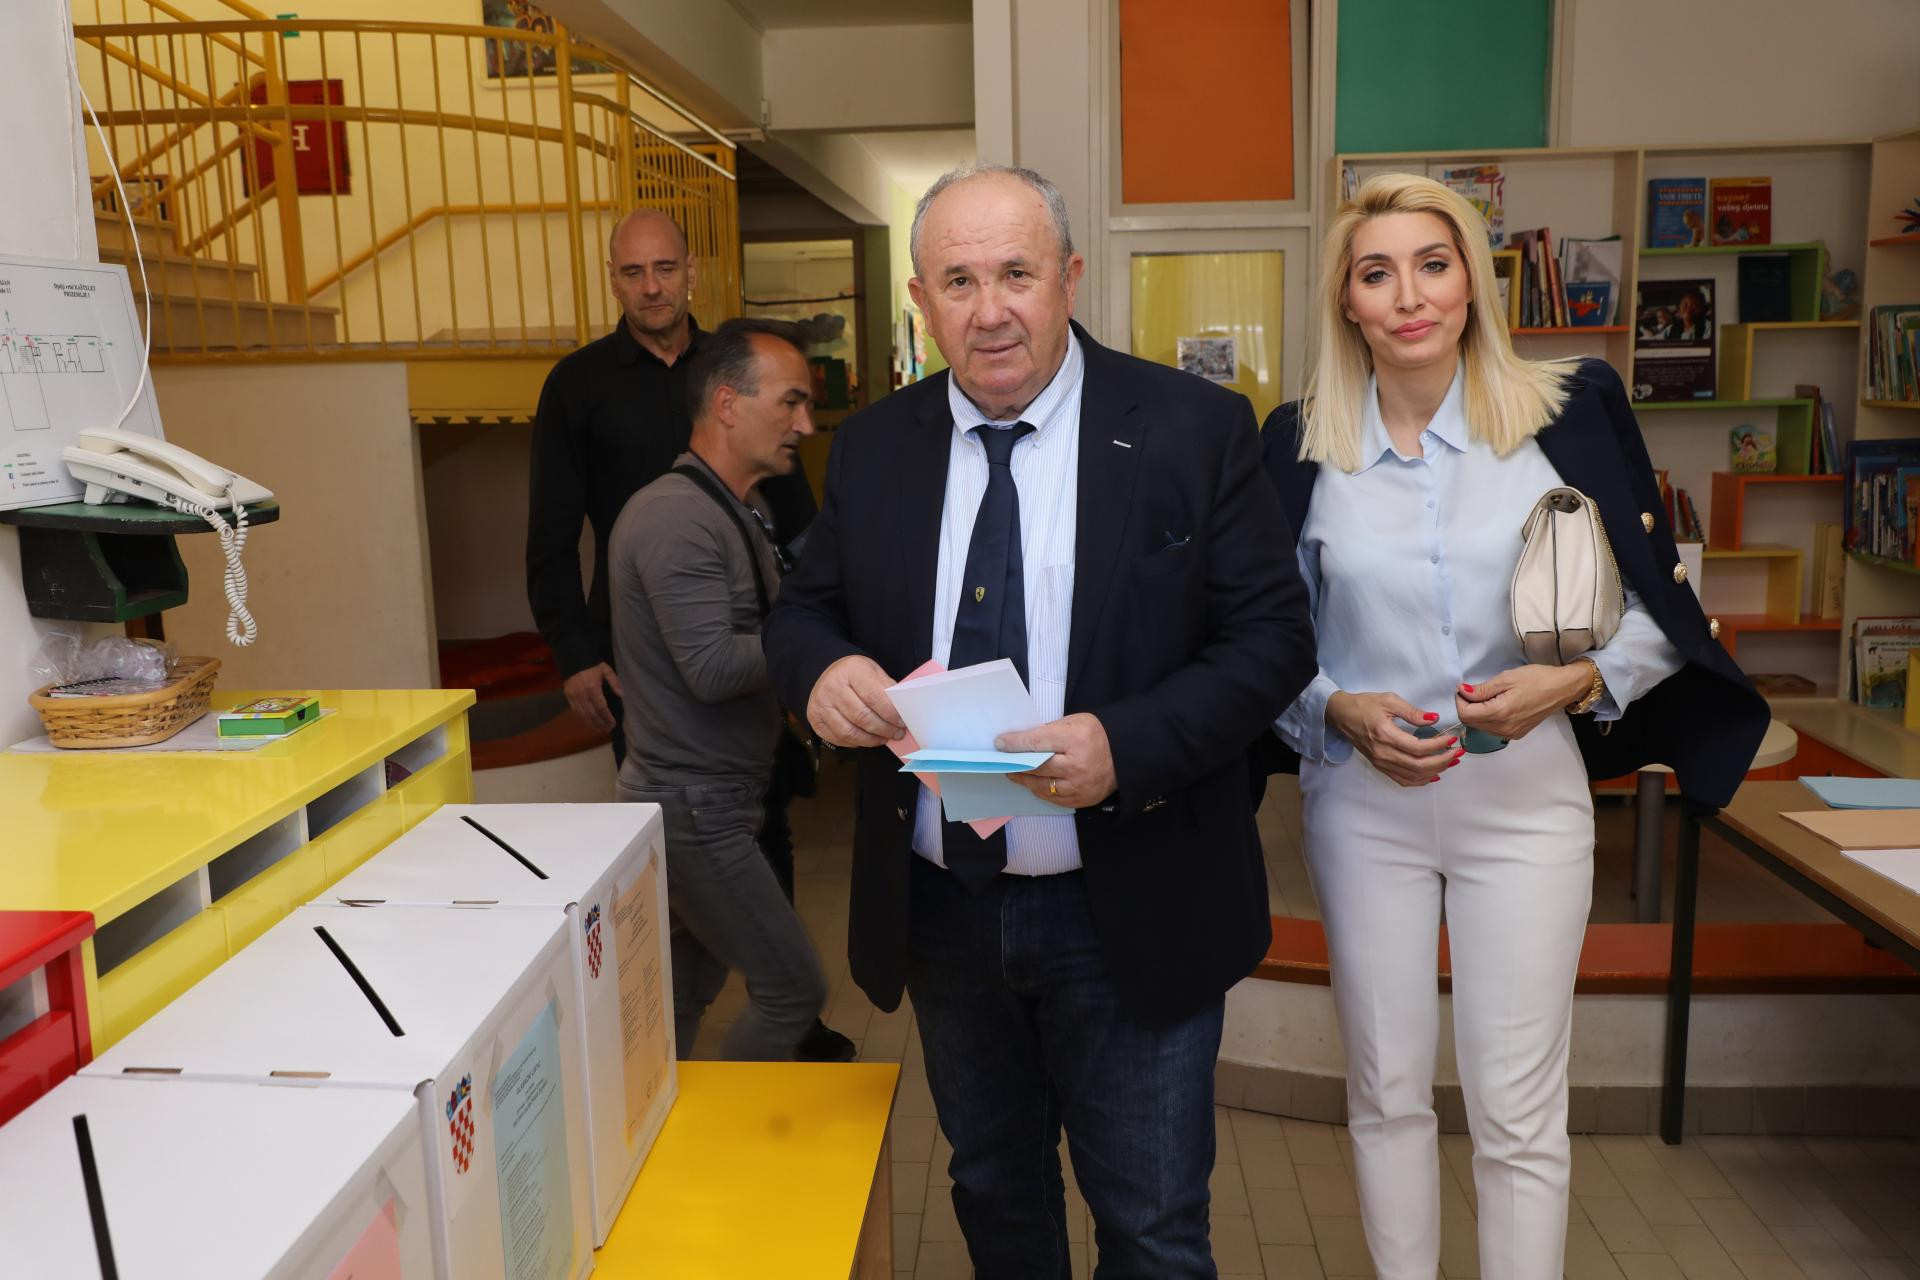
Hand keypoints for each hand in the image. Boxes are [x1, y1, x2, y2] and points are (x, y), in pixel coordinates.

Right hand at [563, 663, 620, 731]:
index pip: (601, 708)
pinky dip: (583, 719)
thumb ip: (614, 682)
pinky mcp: (568, 696)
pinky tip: (589, 722)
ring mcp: (573, 696)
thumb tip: (621, 695)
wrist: (573, 657)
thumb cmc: (592, 664)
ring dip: (592, 724)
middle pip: (592, 714)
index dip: (607, 717)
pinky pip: (576, 711)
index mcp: (593, 688)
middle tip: (608, 729)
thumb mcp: (606, 669)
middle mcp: (582, 694)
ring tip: (600, 729)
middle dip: (600, 724)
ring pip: (583, 715)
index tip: (613, 723)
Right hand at [807, 655, 905, 747]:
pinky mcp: (815, 719)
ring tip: (884, 738)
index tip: (902, 722)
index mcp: (851, 670)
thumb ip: (887, 689)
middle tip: (897, 734)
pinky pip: (838, 738)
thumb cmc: (855, 675)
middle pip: (862, 717)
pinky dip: (856, 742)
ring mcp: (821, 704)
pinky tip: (867, 738)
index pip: (875, 697)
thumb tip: (902, 712)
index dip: (891, 714)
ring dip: (871, 740)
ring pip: (850, 732)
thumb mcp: (874, 672)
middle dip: (884, 729)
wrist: (828, 673)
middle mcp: (832, 687)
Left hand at [996, 713, 1116, 809]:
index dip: (1015, 743)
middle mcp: (1077, 765)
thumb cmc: (1096, 734)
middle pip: (1037, 766)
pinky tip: (1032, 784)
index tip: (1000, 743)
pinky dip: (1041, 791)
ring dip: (1025, 780)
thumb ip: (1049, 731)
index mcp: (1075, 739)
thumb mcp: (1074, 722)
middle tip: (1003, 761)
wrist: (1125, 754)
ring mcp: (1080, 786)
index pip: (1037, 742)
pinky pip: (1054, 798)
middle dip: (1017, 764)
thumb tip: (1022, 741)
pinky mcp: (1082, 800)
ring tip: (1013, 773)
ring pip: (1043, 786)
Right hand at [1325, 691, 1461, 786]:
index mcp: (1385, 735)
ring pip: (1413, 775)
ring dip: (1435, 770)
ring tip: (1451, 761)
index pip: (1418, 747)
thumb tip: (1434, 719)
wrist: (1341, 715)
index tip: (1452, 738)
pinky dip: (1420, 780)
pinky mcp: (1380, 766)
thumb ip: (1412, 711)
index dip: (1438, 745)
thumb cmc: (1364, 705)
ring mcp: (1381, 762)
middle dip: (1442, 760)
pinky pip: (1403, 780)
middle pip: (1418, 765)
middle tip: (1457, 752)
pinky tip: (1433, 774)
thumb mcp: (1389, 700)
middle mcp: (1383, 753)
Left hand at [1455, 663, 1593, 741]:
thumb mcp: (1506, 678)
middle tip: (1475, 690)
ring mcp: (1511, 733)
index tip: (1463, 689)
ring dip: (1477, 713)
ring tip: (1488, 696)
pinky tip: (1497, 705)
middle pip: (1471, 722)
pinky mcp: (1517, 734)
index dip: (1460, 701)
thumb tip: (1463, 692)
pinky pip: (1493, 729)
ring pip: (1481, 727)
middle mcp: (1504, 728)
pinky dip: (1488, 718)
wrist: (1563, 688)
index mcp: (1501, 713)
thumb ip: (1482, 689)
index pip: (1465, 714)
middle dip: (1467, 706)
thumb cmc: (1538, 679)